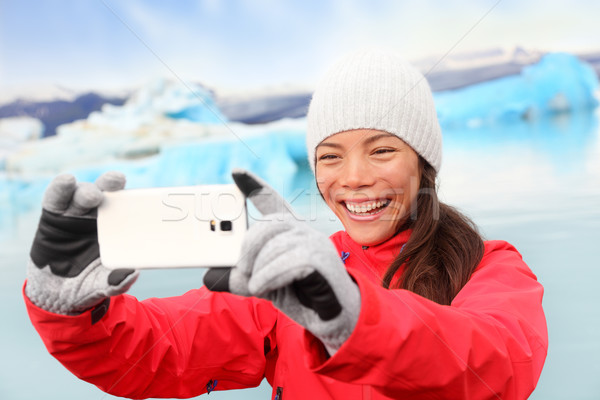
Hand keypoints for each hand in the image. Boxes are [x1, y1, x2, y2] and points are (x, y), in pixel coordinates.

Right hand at [25, 172, 137, 320]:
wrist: (57, 294)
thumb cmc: (89, 282)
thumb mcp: (103, 284)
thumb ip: (116, 280)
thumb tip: (131, 274)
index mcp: (115, 226)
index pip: (124, 205)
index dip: (130, 195)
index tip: (140, 191)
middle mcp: (96, 215)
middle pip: (104, 192)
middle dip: (110, 183)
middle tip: (117, 181)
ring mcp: (74, 214)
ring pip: (80, 193)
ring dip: (87, 189)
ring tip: (93, 195)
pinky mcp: (52, 216)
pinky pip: (55, 199)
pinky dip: (60, 188)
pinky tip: (66, 181)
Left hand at [204, 169, 360, 351]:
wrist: (331, 316)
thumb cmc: (297, 293)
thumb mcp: (261, 282)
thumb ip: (238, 277)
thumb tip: (208, 276)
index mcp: (287, 230)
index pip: (270, 200)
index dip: (253, 184)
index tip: (235, 172)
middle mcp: (302, 230)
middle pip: (268, 224)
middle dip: (249, 247)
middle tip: (242, 269)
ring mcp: (314, 242)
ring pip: (275, 245)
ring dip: (259, 268)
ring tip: (256, 284)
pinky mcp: (321, 259)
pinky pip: (288, 261)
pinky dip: (269, 276)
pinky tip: (263, 286)